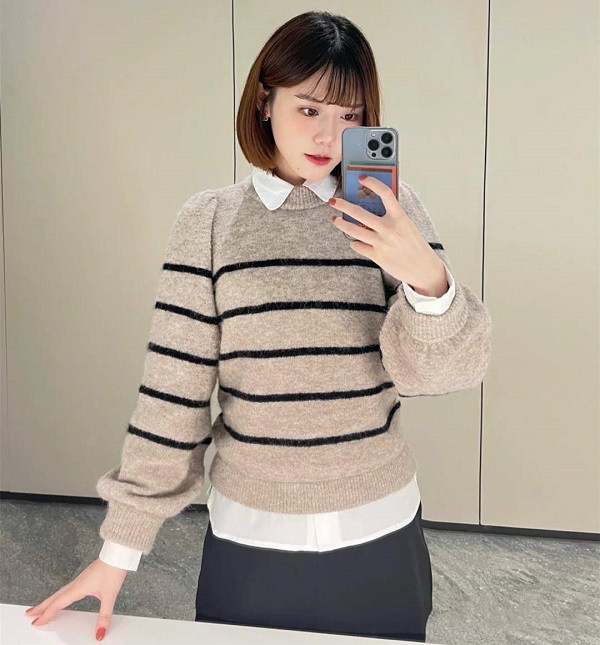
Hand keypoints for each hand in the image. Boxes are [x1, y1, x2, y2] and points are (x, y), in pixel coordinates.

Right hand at [24, 557, 127, 640]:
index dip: (46, 614)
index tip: (36, 622)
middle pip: (55, 597)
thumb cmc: (113, 570)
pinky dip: (59, 595)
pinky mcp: (85, 577)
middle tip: (29, 613)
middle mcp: (76, 583)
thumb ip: (104, 616)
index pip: (58, 603)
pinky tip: (62, 596)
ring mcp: (80, 579)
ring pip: (60, 592)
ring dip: (49, 600)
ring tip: (40, 607)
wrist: (118, 554)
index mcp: (78, 588)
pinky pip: (67, 588)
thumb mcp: (110, 596)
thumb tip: (99, 633)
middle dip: (41, 606)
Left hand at [329, 175, 447, 296]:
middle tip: (333, 201)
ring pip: (353, 230)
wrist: (423, 268)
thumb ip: (391, 217)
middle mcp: (389, 228)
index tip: (361, 178)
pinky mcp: (377, 256)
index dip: (372, 182)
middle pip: (359, 212)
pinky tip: (355, 241)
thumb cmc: (415, 245)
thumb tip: (370, 208)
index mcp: (400, 217)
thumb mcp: (407, 225)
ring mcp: (381, 243)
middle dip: (343, 205)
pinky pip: (358, 246)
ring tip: (335, 219)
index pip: (385, 193)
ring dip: (341, 224)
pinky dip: (355, 243)